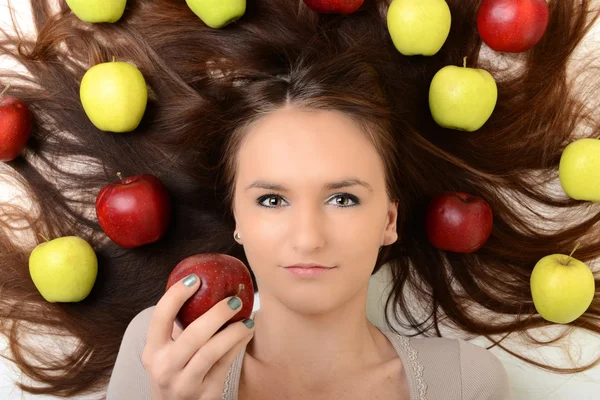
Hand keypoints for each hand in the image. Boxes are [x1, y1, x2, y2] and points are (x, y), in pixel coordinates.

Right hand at [142, 274, 254, 399]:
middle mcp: (164, 367)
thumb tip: (203, 287)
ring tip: (248, 319)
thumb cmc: (176, 373)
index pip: (160, 316)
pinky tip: (247, 332)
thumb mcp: (168, 354)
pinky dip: (239, 344)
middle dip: (216, 313)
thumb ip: (179, 328)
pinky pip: (225, 363)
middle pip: (192, 334)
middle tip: (234, 300)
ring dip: (234, 331)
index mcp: (153, 351)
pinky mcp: (205, 393)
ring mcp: (185, 383)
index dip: (176, 295)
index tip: (195, 279)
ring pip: (212, 351)